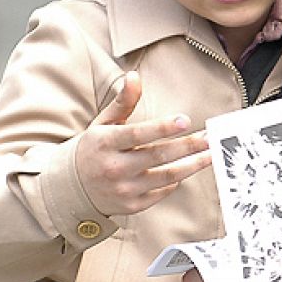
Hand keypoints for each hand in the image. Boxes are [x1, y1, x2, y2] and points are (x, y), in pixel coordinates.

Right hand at [76, 71, 211, 216]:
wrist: (70, 188)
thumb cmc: (93, 149)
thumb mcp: (103, 123)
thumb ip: (123, 102)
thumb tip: (134, 76)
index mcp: (105, 143)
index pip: (137, 134)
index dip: (162, 128)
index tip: (185, 120)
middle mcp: (114, 167)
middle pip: (158, 155)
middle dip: (188, 146)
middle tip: (210, 138)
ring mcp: (123, 189)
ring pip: (166, 177)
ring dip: (192, 165)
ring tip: (210, 154)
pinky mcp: (131, 205)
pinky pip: (161, 192)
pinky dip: (175, 181)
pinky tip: (187, 169)